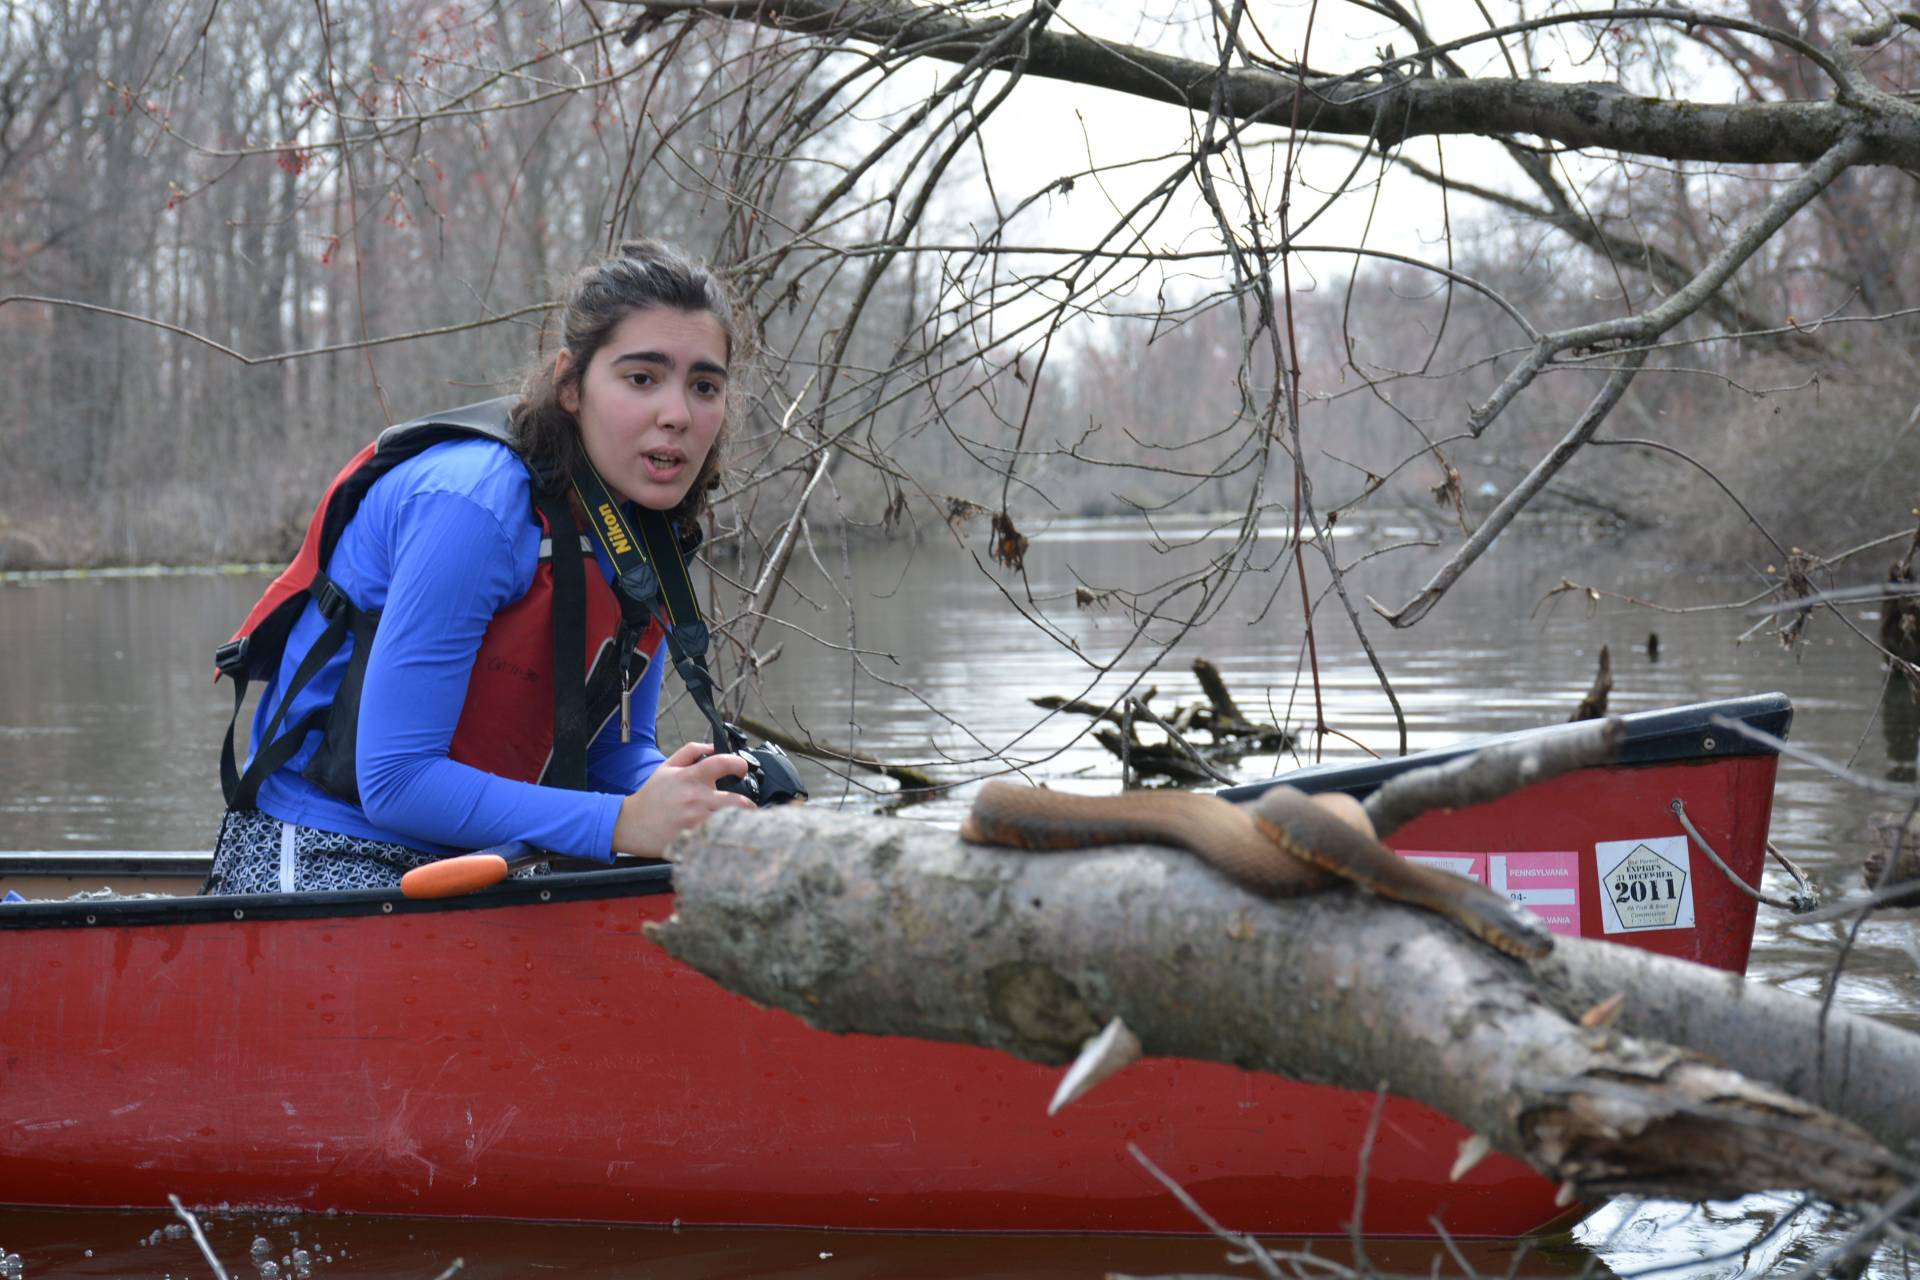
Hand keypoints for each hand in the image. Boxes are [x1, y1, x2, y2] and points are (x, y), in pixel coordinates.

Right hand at [612, 742, 753, 856]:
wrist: (631, 824)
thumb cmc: (652, 797)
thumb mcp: (667, 767)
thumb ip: (691, 751)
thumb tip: (713, 746)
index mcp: (690, 778)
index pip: (723, 763)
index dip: (739, 764)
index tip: (741, 770)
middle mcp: (696, 798)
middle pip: (737, 801)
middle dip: (748, 804)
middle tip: (747, 805)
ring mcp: (696, 821)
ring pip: (731, 821)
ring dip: (739, 821)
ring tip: (739, 821)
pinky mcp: (694, 839)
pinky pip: (719, 837)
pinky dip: (726, 835)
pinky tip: (724, 834)